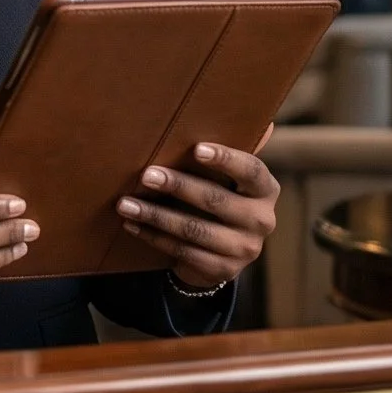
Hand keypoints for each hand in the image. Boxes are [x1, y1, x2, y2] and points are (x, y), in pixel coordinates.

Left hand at [116, 132, 278, 291]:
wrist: (221, 252)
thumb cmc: (219, 198)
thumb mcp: (226, 179)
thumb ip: (228, 155)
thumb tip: (247, 122)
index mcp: (266, 190)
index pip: (251, 171)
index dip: (225, 159)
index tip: (196, 149)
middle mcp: (262, 220)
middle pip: (216, 200)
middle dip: (177, 186)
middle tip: (146, 175)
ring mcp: (244, 249)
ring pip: (194, 229)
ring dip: (155, 215)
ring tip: (125, 204)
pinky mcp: (223, 270)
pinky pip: (183, 251)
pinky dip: (153, 236)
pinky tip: (132, 224)